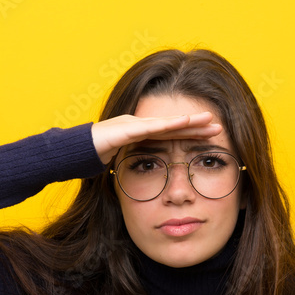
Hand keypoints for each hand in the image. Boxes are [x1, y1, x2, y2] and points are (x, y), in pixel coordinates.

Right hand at [90, 112, 221, 165]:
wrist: (75, 150)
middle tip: (219, 126)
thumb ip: (139, 163)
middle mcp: (140, 125)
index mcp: (143, 133)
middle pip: (174, 125)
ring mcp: (132, 125)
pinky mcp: (123, 129)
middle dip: (197, 125)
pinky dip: (166, 125)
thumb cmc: (98, 155)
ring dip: (187, 121)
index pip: (173, 133)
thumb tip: (153, 175)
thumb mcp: (125, 161)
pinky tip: (182, 122)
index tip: (212, 135)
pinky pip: (148, 128)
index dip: (193, 133)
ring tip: (206, 120)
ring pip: (165, 123)